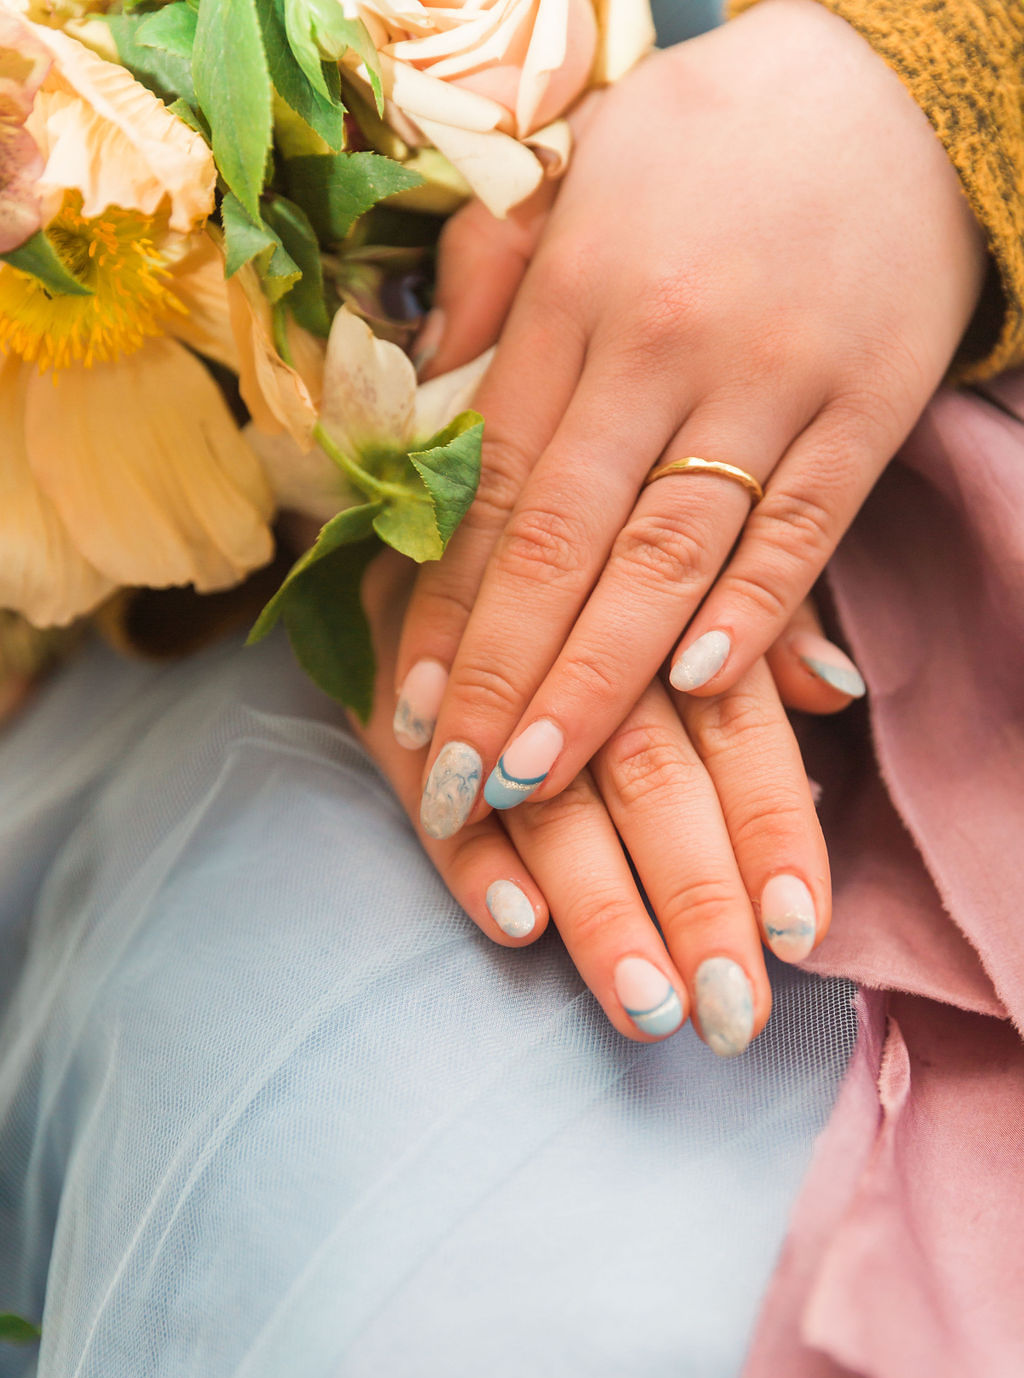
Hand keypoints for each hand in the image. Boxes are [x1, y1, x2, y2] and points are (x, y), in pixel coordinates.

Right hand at [358, 548, 830, 1055]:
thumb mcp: (692, 552)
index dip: (771, 830)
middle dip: (695, 899)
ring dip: (598, 904)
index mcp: (669, 615)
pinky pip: (424, 783)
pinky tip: (518, 924)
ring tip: (644, 1001)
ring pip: (551, 802)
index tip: (800, 933)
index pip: (737, 733)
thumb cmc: (590, 542)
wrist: (425, 474)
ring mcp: (484, 674)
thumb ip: (768, 620)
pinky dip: (471, 855)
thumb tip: (834, 688)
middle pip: (652, 781)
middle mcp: (585, 648)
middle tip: (732, 1012)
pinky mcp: (395, 692)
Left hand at [397, 0, 984, 839]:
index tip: (408, 708)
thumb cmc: (711, 145)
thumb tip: (423, 413)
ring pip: (668, 555)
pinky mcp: (865, 411)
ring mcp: (767, 383)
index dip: (446, 609)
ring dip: (599, 678)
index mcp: (572, 298)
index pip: (490, 487)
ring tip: (539, 774)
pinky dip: (753, 614)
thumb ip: (495, 297)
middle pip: (563, 541)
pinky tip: (698, 694)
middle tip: (458, 783)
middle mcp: (660, 349)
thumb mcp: (576, 179)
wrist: (897, 87)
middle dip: (503, 676)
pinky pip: (800, 529)